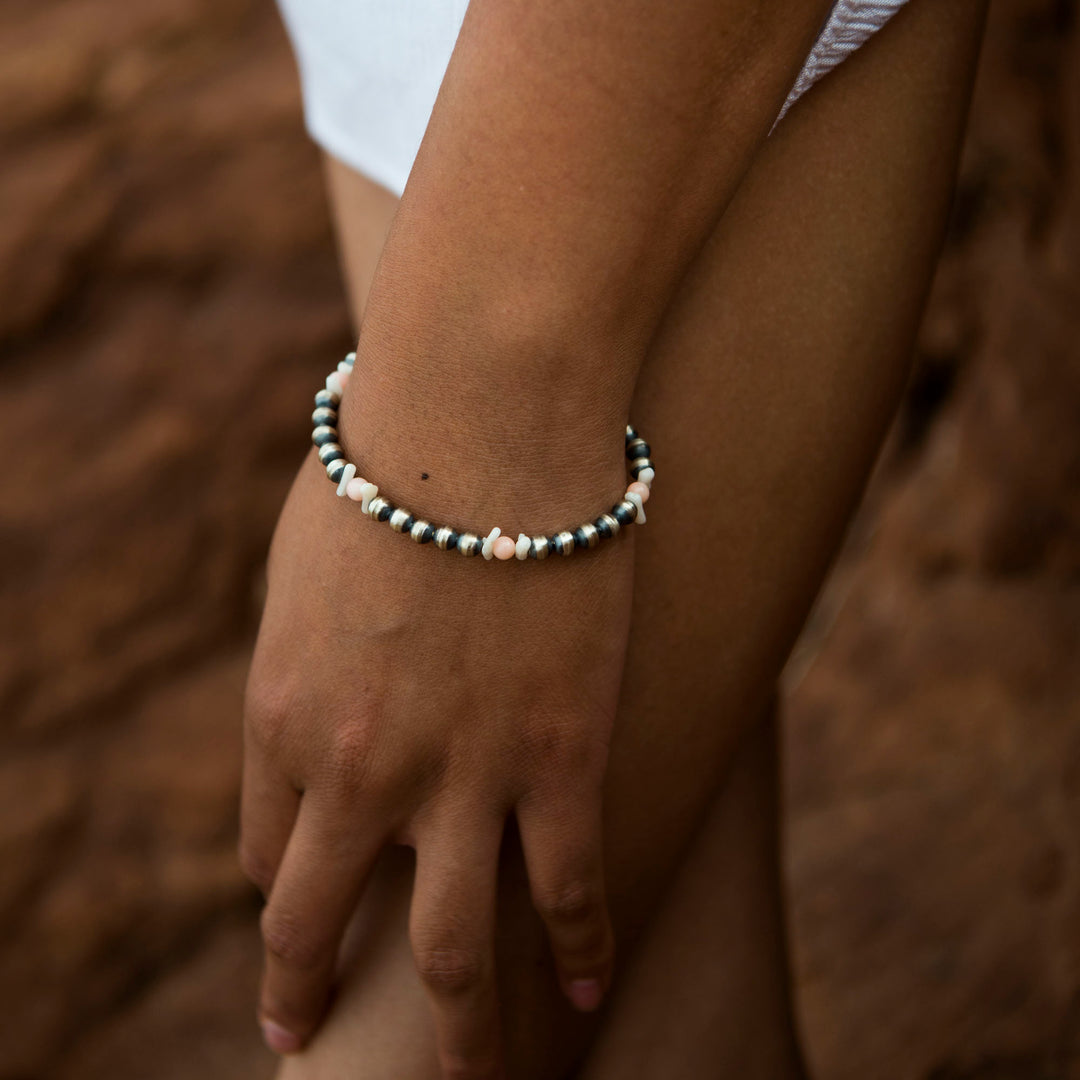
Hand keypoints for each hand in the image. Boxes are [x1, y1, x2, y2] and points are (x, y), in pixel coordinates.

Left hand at [240, 384, 634, 1075]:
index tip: (307, 902)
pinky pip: (570, 890)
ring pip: (455, 952)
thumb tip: (327, 681)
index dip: (289, 886)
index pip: (268, 848)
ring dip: (461, 1035)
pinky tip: (586, 993)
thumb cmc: (389, 459)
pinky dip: (581, 952)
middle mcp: (357, 770)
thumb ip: (304, 646)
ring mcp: (462, 775)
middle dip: (309, 994)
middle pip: (321, 924)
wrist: (483, 408)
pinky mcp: (561, 757)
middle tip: (307, 1038)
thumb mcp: (305, 562)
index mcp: (281, 714)